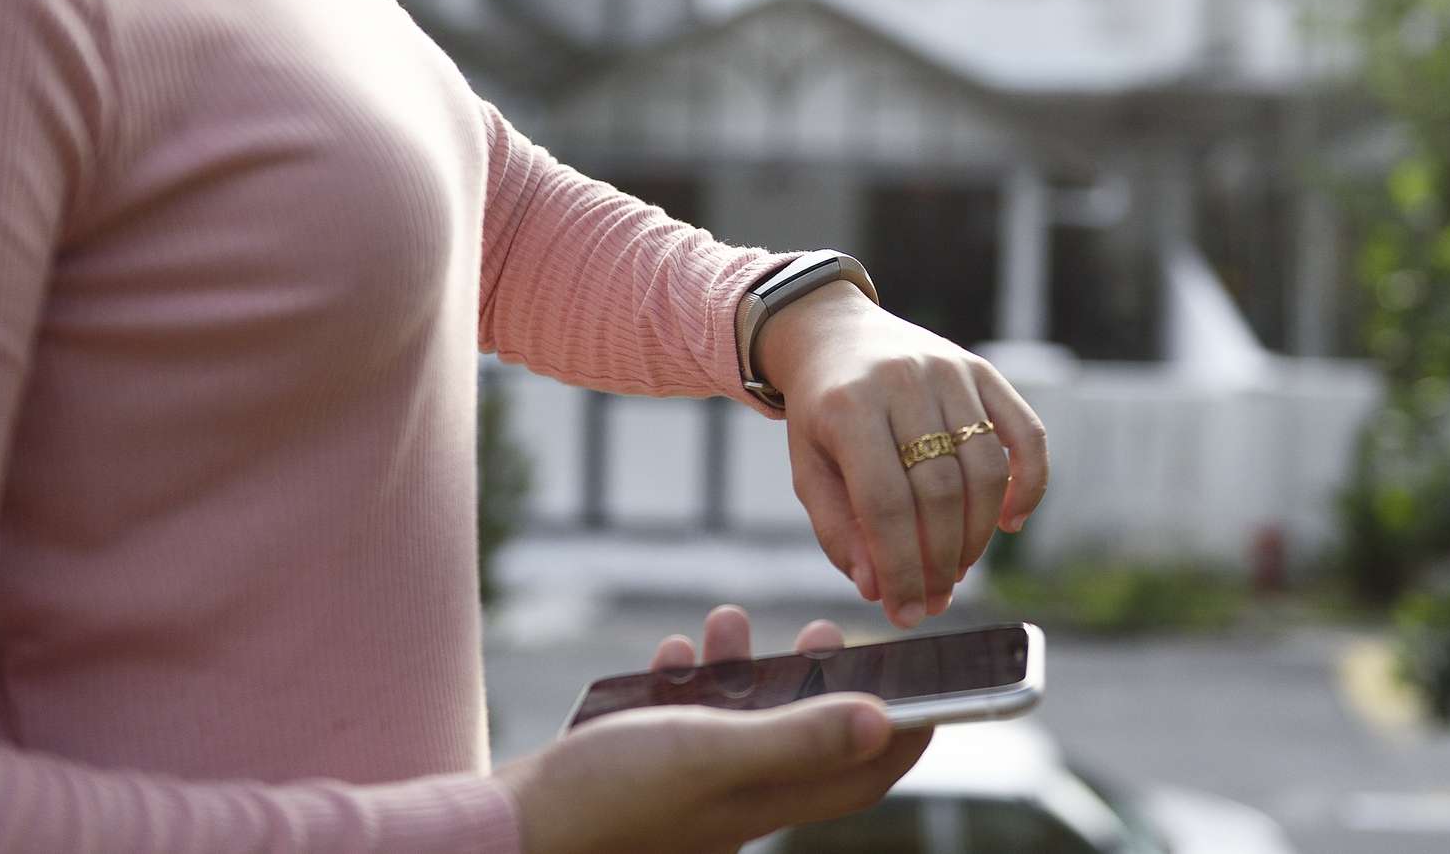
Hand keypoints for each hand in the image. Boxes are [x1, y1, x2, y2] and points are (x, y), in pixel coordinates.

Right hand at [493, 604, 931, 853]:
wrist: (513, 830)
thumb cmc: (612, 796)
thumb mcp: (714, 754)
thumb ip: (799, 738)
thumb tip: (889, 721)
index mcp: (767, 801)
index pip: (861, 776)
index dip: (906, 737)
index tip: (936, 692)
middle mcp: (737, 797)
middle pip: (807, 741)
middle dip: (823, 683)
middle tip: (825, 632)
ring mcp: (689, 785)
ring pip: (740, 720)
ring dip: (744, 666)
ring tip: (727, 620)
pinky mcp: (645, 769)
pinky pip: (682, 719)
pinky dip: (685, 678)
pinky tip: (672, 648)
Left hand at [753, 283, 1050, 629]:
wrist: (834, 333)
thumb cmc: (820, 414)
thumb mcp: (808, 469)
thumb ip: (839, 530)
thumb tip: (878, 588)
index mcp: (848, 407)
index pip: (886, 503)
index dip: (901, 568)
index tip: (906, 612)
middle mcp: (904, 381)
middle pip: (940, 491)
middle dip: (941, 559)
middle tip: (936, 598)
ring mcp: (949, 370)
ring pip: (986, 468)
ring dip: (979, 533)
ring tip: (958, 567)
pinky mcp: (983, 369)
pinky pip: (1027, 433)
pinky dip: (1030, 484)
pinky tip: (1010, 522)